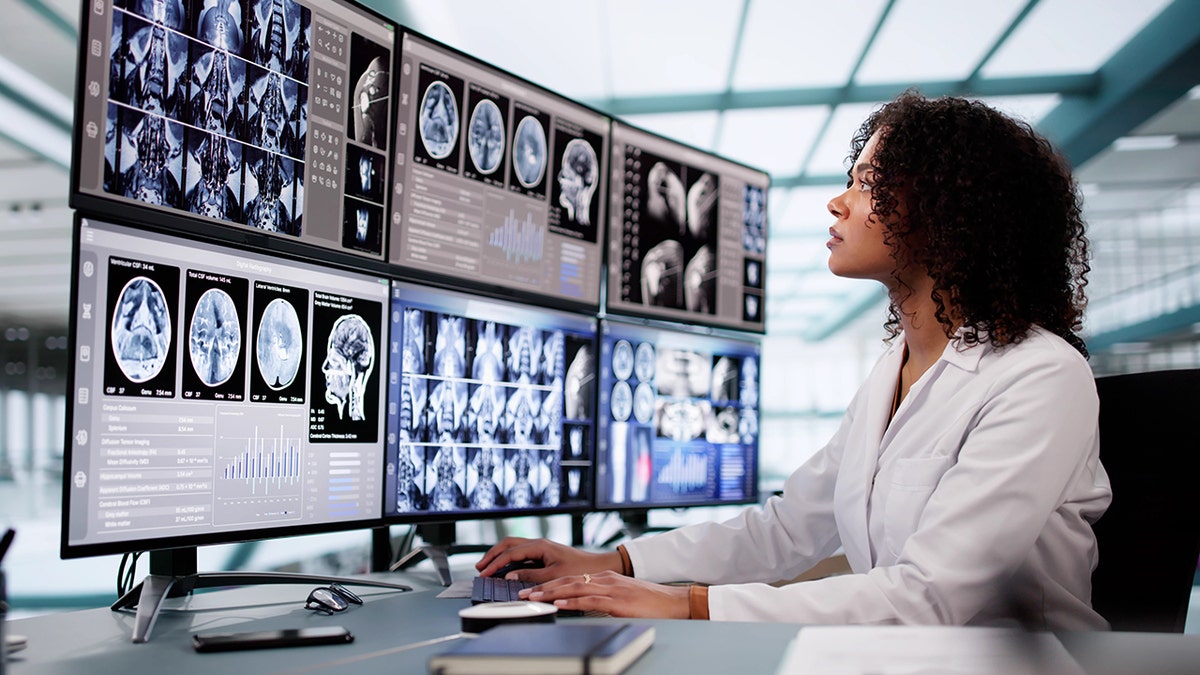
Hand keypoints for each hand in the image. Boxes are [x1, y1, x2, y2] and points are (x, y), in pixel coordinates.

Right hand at [475, 537, 621, 583]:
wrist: (597, 568)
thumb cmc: (579, 570)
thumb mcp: (553, 576)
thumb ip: (530, 576)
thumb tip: (509, 576)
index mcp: (540, 546)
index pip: (510, 552)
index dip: (494, 563)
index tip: (484, 573)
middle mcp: (539, 543)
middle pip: (508, 544)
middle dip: (492, 555)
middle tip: (480, 567)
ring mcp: (541, 547)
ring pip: (513, 546)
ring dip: (499, 555)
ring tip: (487, 566)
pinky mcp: (544, 554)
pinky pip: (521, 553)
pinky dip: (509, 558)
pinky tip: (504, 568)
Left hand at [520, 571, 690, 618]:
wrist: (673, 601)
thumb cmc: (649, 602)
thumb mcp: (621, 598)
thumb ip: (602, 599)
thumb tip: (582, 605)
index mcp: (604, 579)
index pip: (570, 580)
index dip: (549, 585)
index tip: (531, 590)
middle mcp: (604, 580)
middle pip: (566, 581)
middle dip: (542, 588)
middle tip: (523, 594)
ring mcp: (611, 589)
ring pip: (573, 588)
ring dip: (550, 593)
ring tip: (533, 598)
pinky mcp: (617, 601)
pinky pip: (590, 600)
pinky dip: (572, 601)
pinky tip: (559, 604)